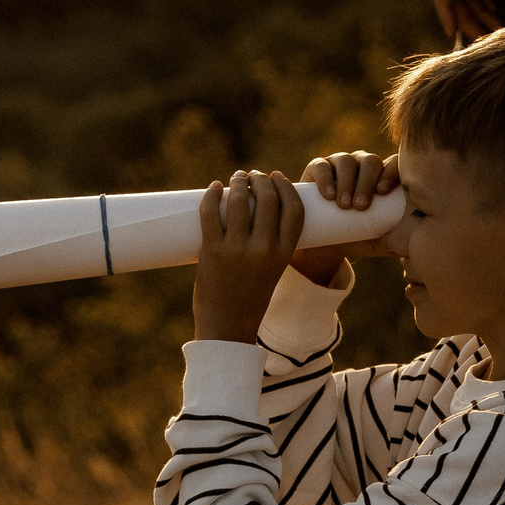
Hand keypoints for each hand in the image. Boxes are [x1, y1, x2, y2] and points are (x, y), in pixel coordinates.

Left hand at [193, 170, 306, 343]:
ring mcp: (237, 250)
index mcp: (283, 254)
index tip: (276, 177)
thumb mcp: (271, 269)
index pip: (294, 210)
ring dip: (238, 183)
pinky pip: (210, 214)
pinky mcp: (212, 252)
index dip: (286, 188)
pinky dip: (212, 196)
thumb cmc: (250, 297)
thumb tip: (254, 207)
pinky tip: (214, 188)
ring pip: (239, 202)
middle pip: (268, 200)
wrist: (227, 328)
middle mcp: (264, 250)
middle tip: (253, 176)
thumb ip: (269, 243)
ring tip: (236, 178)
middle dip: (261, 181)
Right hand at [297, 151, 401, 281]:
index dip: (391, 172)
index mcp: (382, 176)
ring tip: (344, 206)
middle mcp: (362, 164)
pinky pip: (321, 166)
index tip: (383, 193)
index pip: (393, 164)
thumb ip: (398, 243)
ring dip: (347, 182)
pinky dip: (325, 177)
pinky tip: (328, 194)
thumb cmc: (358, 237)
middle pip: (370, 161)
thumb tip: (419, 248)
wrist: (325, 242)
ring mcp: (339, 163)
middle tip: (360, 207)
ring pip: (346, 161)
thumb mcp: (378, 241)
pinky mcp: (317, 168)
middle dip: (366, 182)